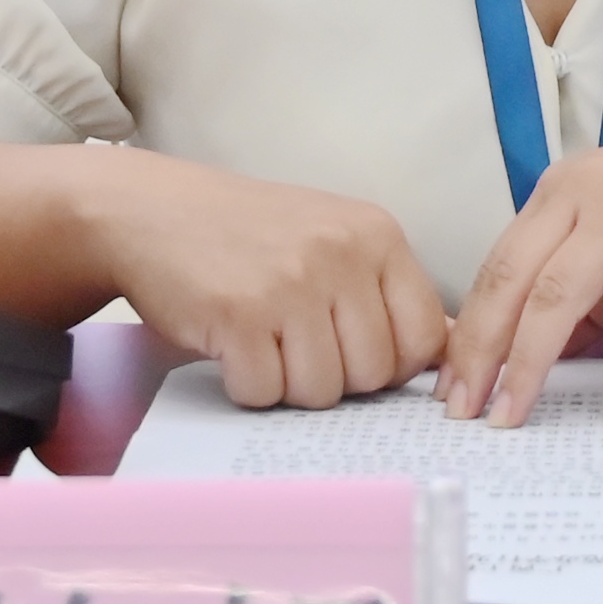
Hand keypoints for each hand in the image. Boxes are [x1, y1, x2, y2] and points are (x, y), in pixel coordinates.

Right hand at [78, 150, 447, 408]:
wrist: (150, 210)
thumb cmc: (245, 236)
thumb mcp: (331, 240)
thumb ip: (384, 292)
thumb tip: (453, 355)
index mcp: (375, 234)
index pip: (427, 338)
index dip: (392, 366)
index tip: (352, 355)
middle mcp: (340, 253)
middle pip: (374, 375)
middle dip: (334, 378)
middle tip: (292, 342)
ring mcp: (290, 283)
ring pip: (321, 391)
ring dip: (286, 383)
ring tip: (260, 337)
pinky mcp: (239, 314)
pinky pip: (264, 392)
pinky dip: (244, 384)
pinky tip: (229, 342)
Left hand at [441, 111, 602, 422]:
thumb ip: (583, 290)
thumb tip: (540, 358)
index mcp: (561, 191)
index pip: (497, 264)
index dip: (468, 327)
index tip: (449, 384)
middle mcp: (583, 194)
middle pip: (511, 279)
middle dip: (480, 350)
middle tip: (464, 409)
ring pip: (557, 297)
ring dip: (530, 364)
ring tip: (514, 415)